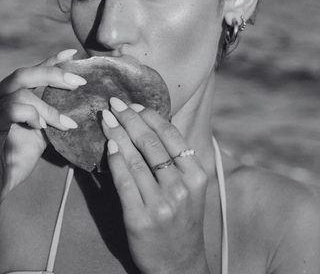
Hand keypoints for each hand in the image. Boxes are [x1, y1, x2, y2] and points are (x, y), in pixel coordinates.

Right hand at [0, 49, 84, 200]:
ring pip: (21, 92)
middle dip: (54, 74)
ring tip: (66, 123)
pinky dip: (30, 114)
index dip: (52, 61)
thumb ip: (52, 117)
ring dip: (49, 108)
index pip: (34, 74)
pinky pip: (11, 109)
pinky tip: (41, 127)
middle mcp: (2, 99)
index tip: (72, 53)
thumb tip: (76, 108)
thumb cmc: (18, 156)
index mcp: (15, 99)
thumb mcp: (42, 133)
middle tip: (79, 83)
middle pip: (25, 74)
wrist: (0, 179)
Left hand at [102, 97, 209, 273]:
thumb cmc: (182, 220)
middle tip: (116, 105)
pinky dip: (115, 159)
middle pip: (152, 143)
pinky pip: (124, 180)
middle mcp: (182, 188)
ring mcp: (161, 204)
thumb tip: (151, 126)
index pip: (172, 136)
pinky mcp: (140, 218)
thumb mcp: (190, 188)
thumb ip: (177, 161)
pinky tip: (109, 144)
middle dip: (131, 119)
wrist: (179, 263)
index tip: (135, 104)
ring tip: (107, 118)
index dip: (150, 116)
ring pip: (136, 158)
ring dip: (118, 133)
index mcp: (197, 176)